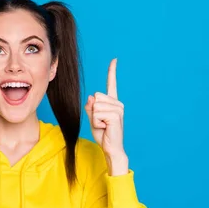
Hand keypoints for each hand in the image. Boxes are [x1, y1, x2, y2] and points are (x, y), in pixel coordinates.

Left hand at [85, 58, 127, 173]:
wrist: (111, 148)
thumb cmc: (103, 134)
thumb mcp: (92, 118)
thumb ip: (90, 107)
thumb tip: (91, 97)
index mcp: (113, 102)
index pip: (112, 84)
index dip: (112, 71)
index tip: (114, 59)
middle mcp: (117, 103)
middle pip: (95, 97)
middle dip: (93, 111)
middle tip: (101, 123)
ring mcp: (118, 109)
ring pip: (95, 106)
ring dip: (95, 118)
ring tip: (103, 126)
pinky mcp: (115, 115)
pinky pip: (97, 113)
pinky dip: (97, 122)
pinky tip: (105, 128)